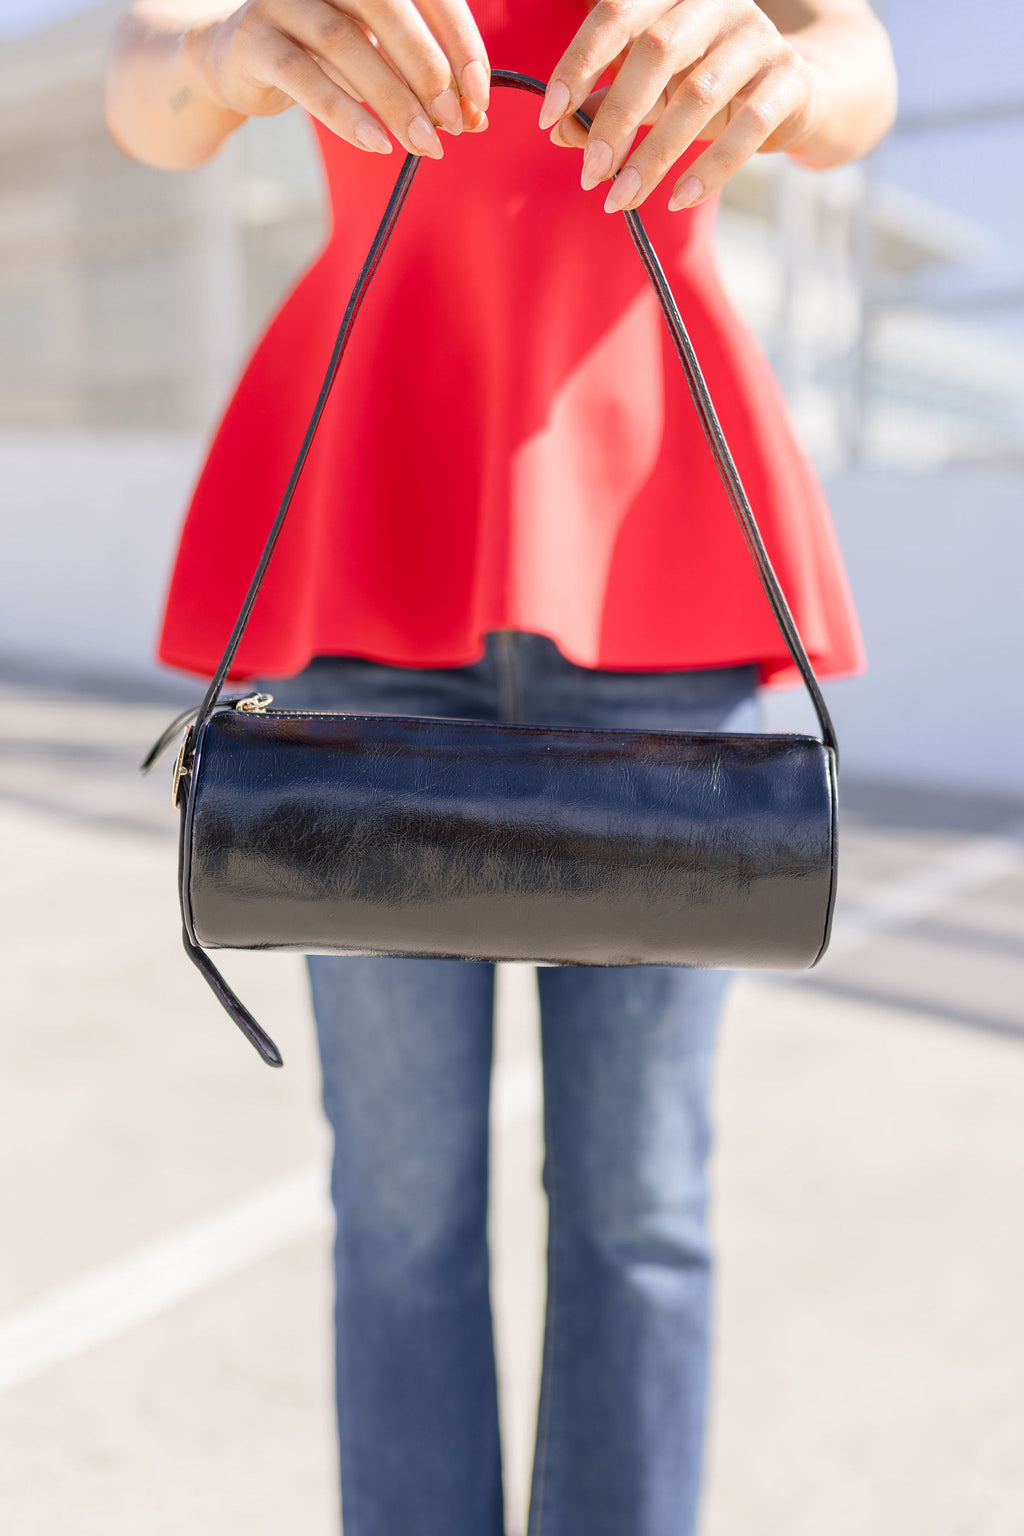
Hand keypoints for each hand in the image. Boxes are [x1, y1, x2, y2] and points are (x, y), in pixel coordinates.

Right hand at [190, 0, 490, 158]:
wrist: (238, 59)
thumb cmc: (322, 56)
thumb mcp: (381, 61)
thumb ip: (426, 82)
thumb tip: (476, 119)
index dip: (460, 41)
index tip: (479, 96)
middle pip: (389, 8)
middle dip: (429, 71)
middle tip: (454, 124)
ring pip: (345, 42)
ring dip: (393, 98)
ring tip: (424, 144)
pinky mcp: (253, 39)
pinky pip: (303, 76)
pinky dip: (344, 113)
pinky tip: (377, 144)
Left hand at [538, 0, 829, 211]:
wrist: (797, 92)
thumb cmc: (709, 85)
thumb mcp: (655, 90)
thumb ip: (606, 102)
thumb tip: (559, 130)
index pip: (617, 12)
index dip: (579, 62)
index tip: (550, 115)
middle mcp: (718, 3)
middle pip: (656, 52)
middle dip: (615, 118)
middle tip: (589, 173)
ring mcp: (758, 39)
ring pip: (698, 95)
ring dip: (653, 155)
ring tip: (621, 198)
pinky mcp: (789, 82)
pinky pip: (747, 128)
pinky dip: (708, 170)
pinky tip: (677, 200)